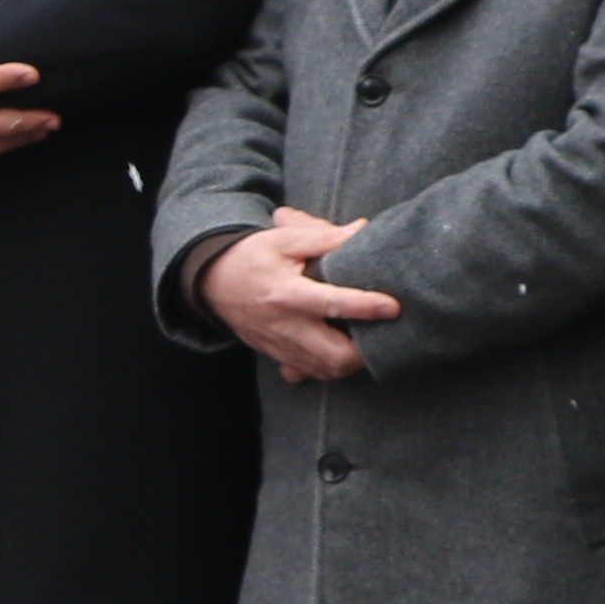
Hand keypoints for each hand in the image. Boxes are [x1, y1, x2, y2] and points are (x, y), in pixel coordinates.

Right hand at [199, 205, 400, 385]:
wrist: (211, 282)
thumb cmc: (252, 256)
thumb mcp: (283, 239)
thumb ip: (323, 236)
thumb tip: (361, 230)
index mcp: (287, 293)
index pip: (331, 304)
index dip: (365, 307)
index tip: (393, 307)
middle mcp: (285, 325)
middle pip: (333, 356)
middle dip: (364, 351)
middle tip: (382, 333)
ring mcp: (280, 345)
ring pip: (325, 370)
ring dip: (350, 361)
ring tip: (365, 341)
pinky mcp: (277, 355)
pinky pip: (310, 373)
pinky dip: (330, 367)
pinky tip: (340, 349)